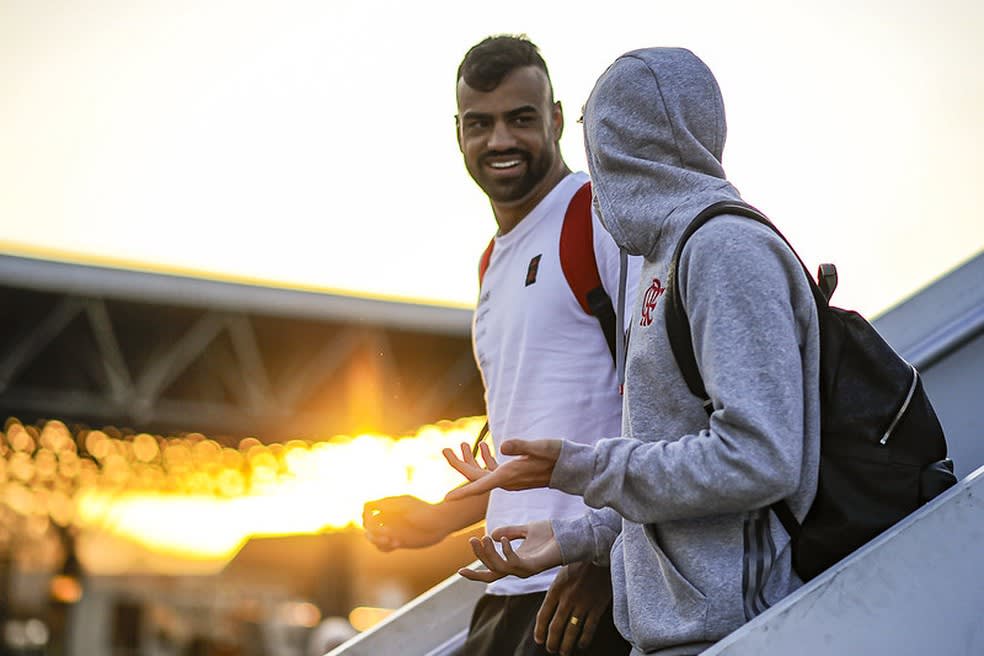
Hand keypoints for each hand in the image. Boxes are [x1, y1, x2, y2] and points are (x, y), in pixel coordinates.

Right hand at [361, 495, 448, 550]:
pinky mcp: (398, 541)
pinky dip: (385, 547)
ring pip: (372, 536)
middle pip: (367, 523)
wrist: (441, 523)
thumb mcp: (406, 506)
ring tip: (391, 541)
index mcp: (389, 505)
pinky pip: (382, 547)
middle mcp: (388, 517)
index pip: (368, 508)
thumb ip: (387, 506)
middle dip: (372, 530)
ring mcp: (393, 529)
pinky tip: (397, 544)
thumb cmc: (425, 511)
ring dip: (377, 540)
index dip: (367, 515)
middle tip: (387, 533)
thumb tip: (367, 507)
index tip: (375, 519)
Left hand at [444, 439, 561, 501]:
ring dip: (470, 460)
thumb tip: (501, 445)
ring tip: (459, 444)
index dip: (462, 492)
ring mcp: (510, 479)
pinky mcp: (514, 474)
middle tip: (444, 450)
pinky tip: (482, 447)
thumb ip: (521, 447)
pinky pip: (493, 469)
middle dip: (459, 464)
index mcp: (508, 476)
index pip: (480, 485)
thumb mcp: (540, 447)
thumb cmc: (557, 455)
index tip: (446, 499)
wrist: (570, 468)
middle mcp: (507, 480)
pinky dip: (485, 459)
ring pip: (483, 473)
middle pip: (476, 477)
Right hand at [457, 520, 561, 582]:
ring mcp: (526, 569)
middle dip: (479, 557)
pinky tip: (503, 538)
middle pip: (491, 571)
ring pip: (499, 568)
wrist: (570, 533)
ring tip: (485, 538)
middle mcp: (519, 569)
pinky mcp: (534, 566)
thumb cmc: (551, 533)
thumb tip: (492, 533)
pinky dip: (506, 551)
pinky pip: (514, 562)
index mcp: (515, 562)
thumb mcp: (526, 529)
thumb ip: (510, 531)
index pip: (491, 572)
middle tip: (473, 540)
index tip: (459, 570)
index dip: (475, 573)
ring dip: (489, 554)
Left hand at [536, 561, 613, 655]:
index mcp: (556, 589)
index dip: (540, 630)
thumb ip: (556, 591)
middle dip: (552, 642)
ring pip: (571, 632)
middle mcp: (567, 599)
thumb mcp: (562, 573)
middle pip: (556, 627)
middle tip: (551, 649)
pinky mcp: (597, 606)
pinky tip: (581, 645)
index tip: (539, 640)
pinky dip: (584, 640)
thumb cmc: (580, 562)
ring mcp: (583, 604)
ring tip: (563, 652)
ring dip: (566, 645)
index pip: (543, 615)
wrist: (601, 553)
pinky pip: (589, 629)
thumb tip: (550, 609)